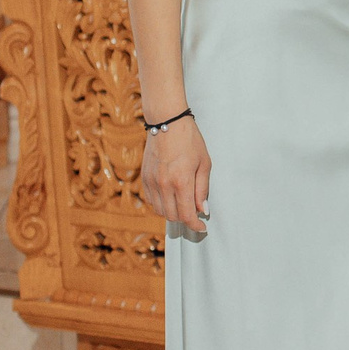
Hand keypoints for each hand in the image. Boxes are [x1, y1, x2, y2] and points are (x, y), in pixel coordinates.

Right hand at [142, 115, 211, 237]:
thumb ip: (202, 189)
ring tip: (183, 204)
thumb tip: (203, 209)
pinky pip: (151, 201)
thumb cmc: (189, 140)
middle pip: (173, 216)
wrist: (167, 122)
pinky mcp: (144, 178)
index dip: (195, 225)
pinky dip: (161, 204)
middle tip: (195, 214)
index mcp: (181, 181)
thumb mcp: (204, 163)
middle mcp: (164, 184)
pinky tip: (170, 197)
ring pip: (160, 211)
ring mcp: (151, 182)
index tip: (202, 227)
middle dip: (185, 219)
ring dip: (172, 213)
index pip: (187, 215)